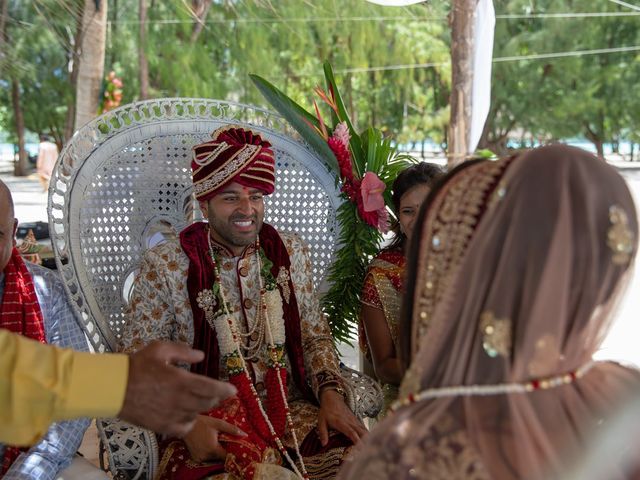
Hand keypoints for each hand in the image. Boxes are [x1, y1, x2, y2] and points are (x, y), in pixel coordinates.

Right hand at [119, 341, 235, 436]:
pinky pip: (183, 428)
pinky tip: (185, 414)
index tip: (233, 390)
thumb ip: (183, 351)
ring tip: (196, 400)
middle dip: (215, 397)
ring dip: (201, 408)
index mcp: (181, 381)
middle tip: (215, 392)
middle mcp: (179, 400)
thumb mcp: (160, 349)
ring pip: (197, 415)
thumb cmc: (137, 365)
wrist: (114, 388)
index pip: (212, 388)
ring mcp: (171, 415)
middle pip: (208, 403)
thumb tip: (201, 356)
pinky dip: (188, 422)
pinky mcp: (162, 426)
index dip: (225, 390)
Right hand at [183, 415, 246, 462]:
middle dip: (225, 453)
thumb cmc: (203, 422)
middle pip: (220, 459)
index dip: (232, 455)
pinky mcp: (195, 458)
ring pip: (213, 460)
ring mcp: (199, 458)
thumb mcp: (219, 424)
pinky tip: (210, 446)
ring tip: (218, 444)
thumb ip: (232, 430)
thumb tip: (245, 435)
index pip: (226, 457)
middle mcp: (206, 456)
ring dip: (217, 455)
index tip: (237, 451)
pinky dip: (209, 455)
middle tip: (227, 445)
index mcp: (213, 449)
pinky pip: (206, 459)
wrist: (186, 424)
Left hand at [317, 389, 366, 445]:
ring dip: (368, 438)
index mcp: (341, 423)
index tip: (361, 447)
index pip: (351, 432)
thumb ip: (323, 433)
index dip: (356, 440)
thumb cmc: (327, 410)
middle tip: (369, 450)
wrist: (332, 398)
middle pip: (361, 432)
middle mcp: (350, 422)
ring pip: (364, 429)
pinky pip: (363, 427)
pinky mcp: (356, 420)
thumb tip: (324, 444)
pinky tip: (370, 440)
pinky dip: (367, 434)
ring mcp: (354, 421)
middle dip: (366, 441)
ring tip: (372, 447)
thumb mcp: (321, 421)